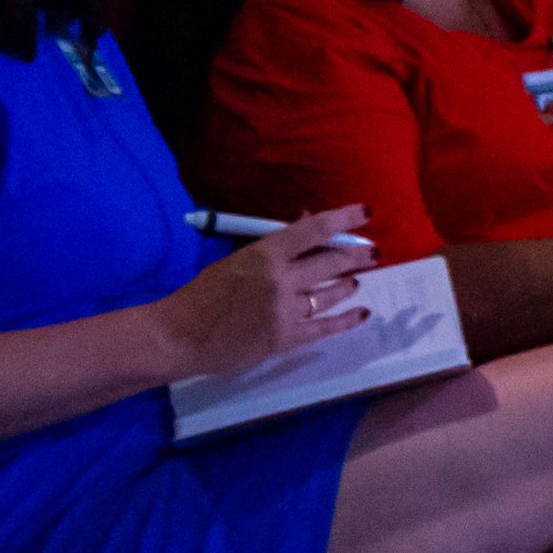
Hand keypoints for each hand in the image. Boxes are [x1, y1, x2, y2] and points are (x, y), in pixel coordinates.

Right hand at [151, 207, 371, 378]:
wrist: (179, 336)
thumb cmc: (204, 294)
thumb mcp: (238, 260)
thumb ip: (273, 247)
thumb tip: (305, 223)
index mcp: (266, 253)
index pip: (314, 229)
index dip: (344, 218)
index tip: (366, 213)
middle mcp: (281, 279)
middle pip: (331, 262)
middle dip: (357, 257)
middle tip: (372, 253)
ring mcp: (284, 310)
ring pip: (329, 294)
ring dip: (347, 285)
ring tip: (355, 282)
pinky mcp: (283, 339)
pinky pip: (323, 328)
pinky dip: (345, 321)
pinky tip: (361, 314)